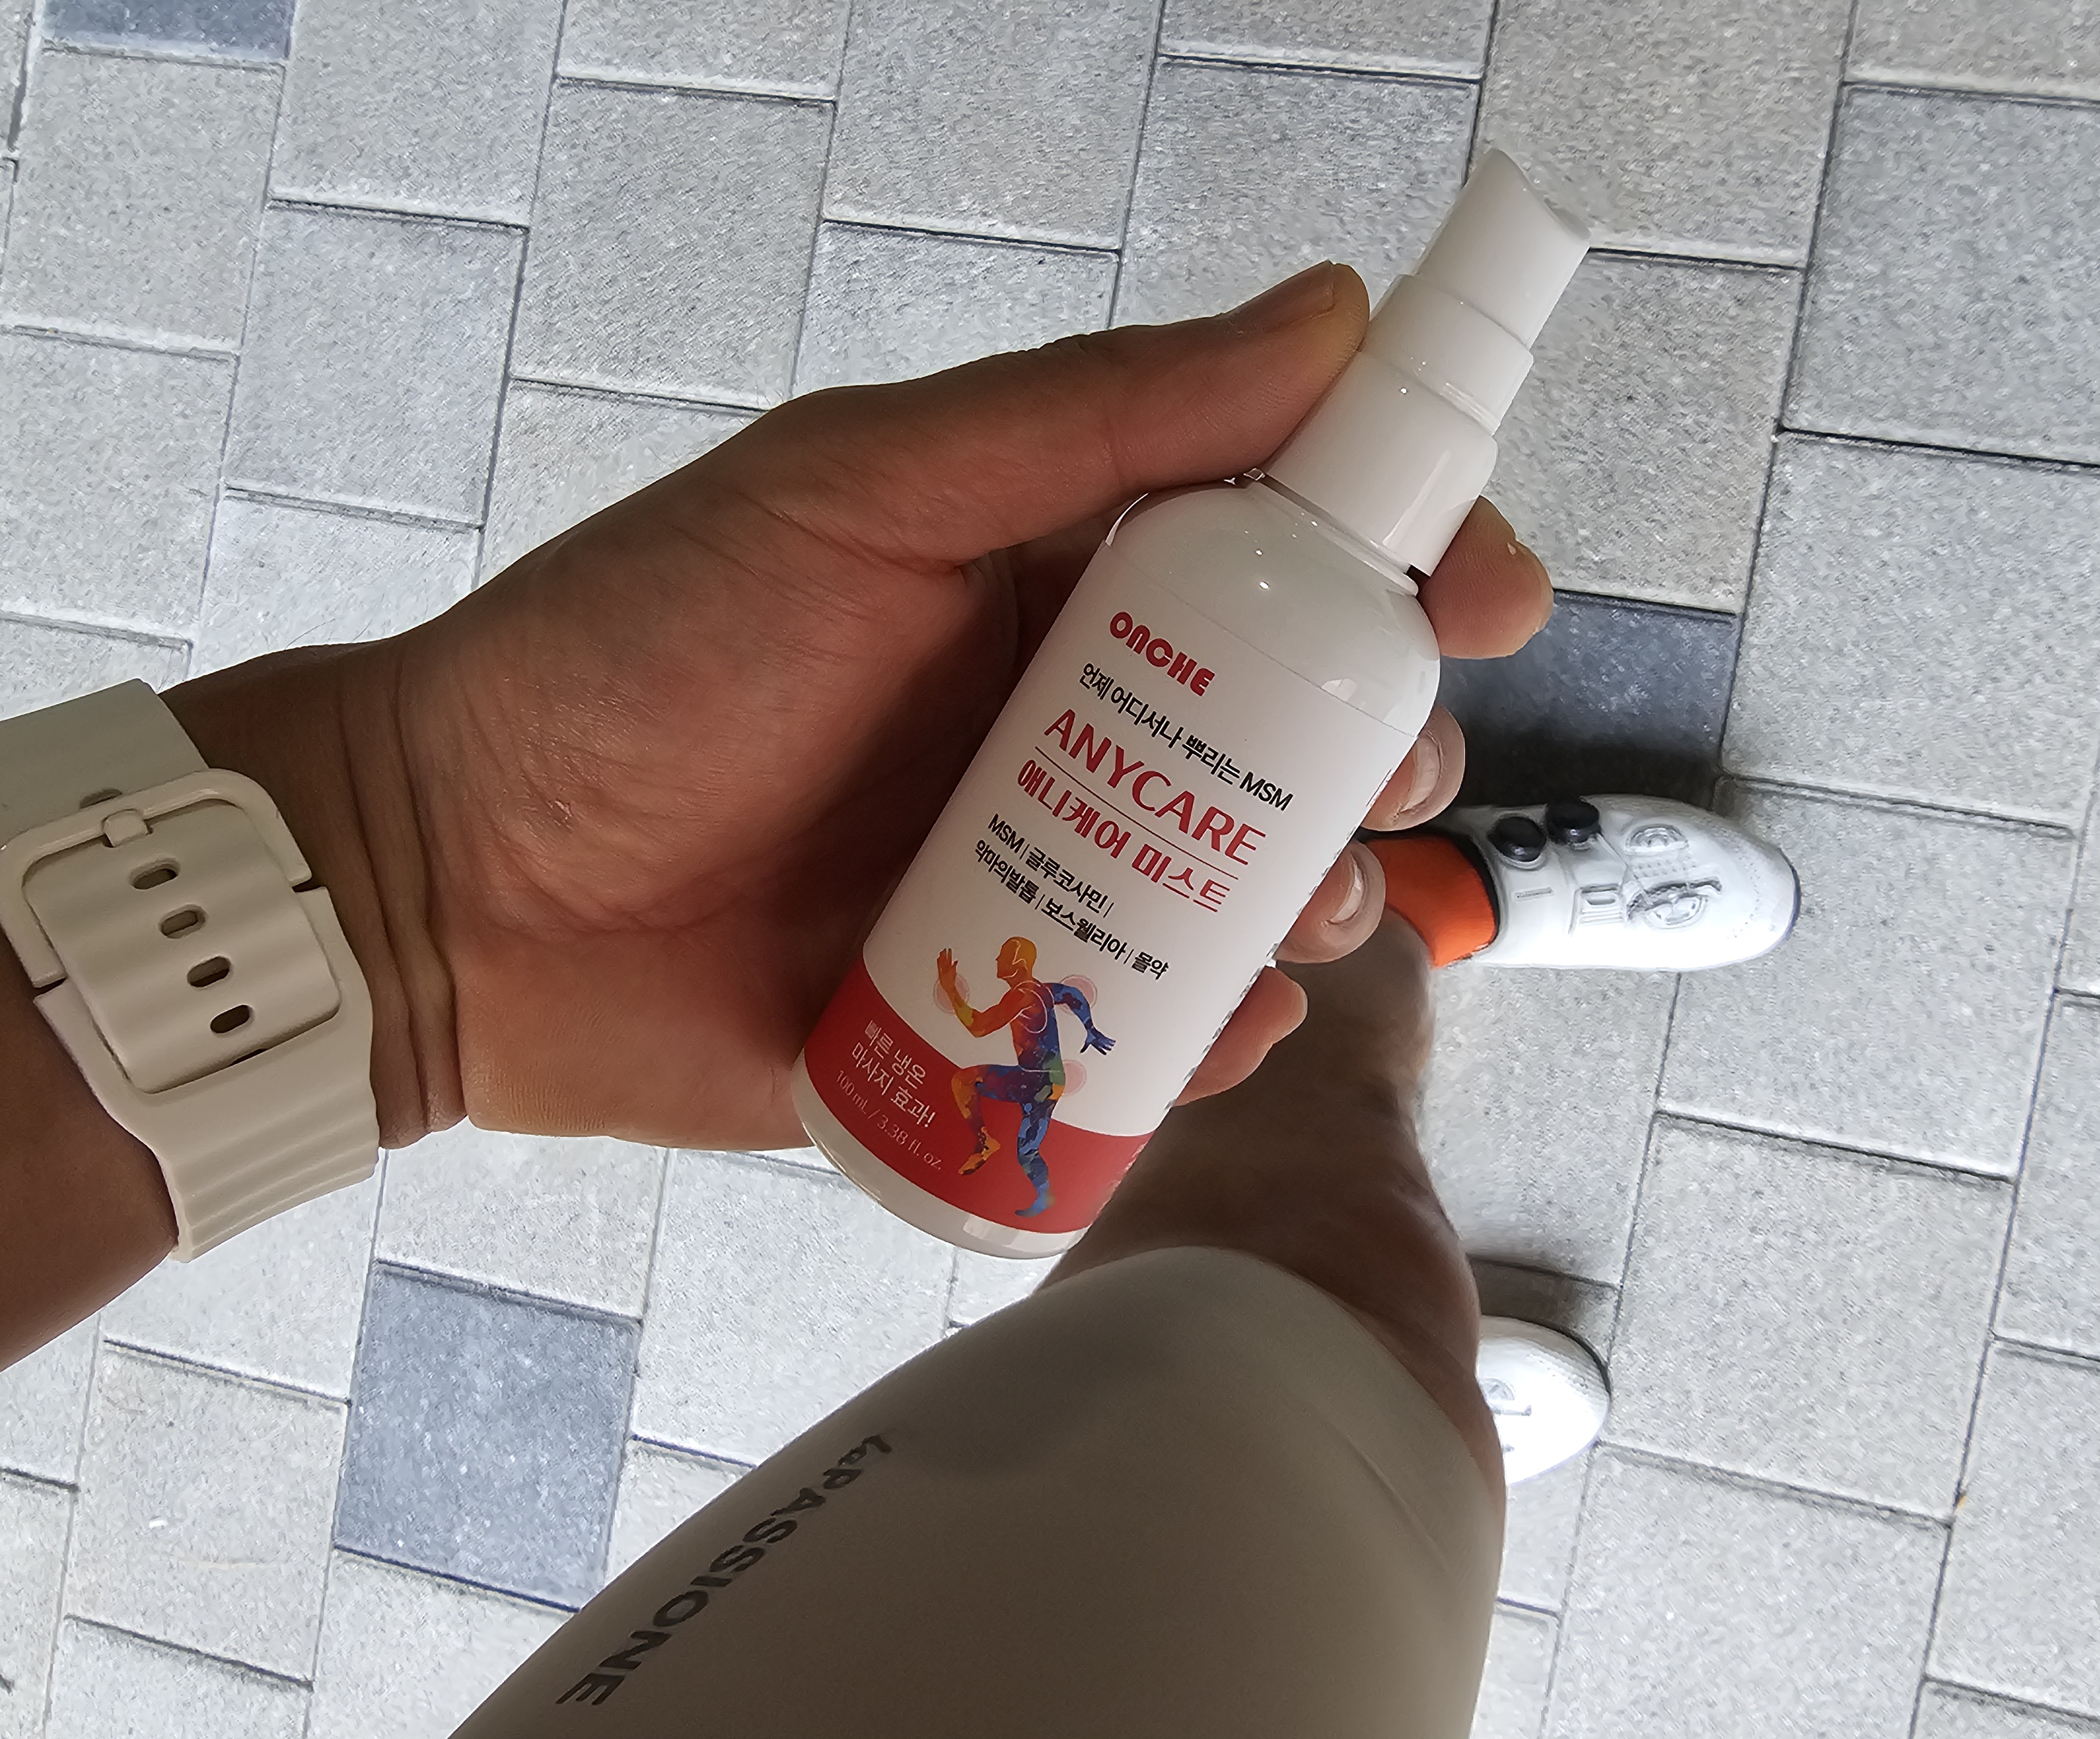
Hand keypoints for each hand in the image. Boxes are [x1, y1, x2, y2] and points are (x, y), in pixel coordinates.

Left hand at [166, 261, 1551, 1152]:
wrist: (460, 889)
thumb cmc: (637, 658)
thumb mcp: (861, 493)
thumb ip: (1088, 412)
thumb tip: (1325, 314)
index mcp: (1050, 571)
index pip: (1280, 540)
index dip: (1411, 558)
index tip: (1493, 598)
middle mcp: (1068, 717)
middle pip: (1293, 725)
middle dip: (1381, 751)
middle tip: (1387, 786)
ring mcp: (1043, 869)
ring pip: (1248, 880)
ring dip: (1322, 898)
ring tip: (1308, 920)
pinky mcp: (1004, 1011)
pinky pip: (1159, 1024)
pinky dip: (1217, 1033)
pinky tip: (1225, 1031)